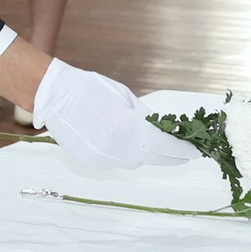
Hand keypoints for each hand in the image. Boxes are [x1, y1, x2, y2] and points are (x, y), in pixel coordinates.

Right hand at [34, 59, 202, 172]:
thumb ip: (145, 118)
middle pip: (154, 159)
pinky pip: (115, 160)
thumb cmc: (91, 89)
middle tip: (183, 153)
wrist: (55, 96)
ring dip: (144, 154)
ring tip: (148, 142)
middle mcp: (119, 148)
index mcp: (131, 128)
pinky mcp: (90, 161)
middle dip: (170, 156)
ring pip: (134, 161)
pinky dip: (122, 153)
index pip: (166, 146)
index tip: (196, 151)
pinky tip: (118, 140)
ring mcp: (103, 158)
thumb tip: (161, 131)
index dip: (184, 150)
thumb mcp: (126, 98)